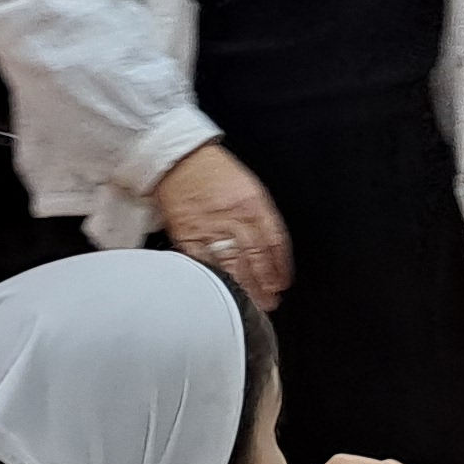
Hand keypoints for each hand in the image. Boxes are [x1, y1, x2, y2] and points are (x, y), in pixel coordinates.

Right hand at [153, 143, 293, 307]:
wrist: (180, 159)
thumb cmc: (214, 173)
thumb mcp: (248, 187)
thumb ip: (260, 216)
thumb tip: (271, 247)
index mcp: (253, 203)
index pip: (274, 240)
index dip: (280, 265)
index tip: (282, 283)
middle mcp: (234, 216)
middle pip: (255, 256)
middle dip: (264, 282)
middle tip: (270, 301)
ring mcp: (210, 226)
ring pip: (232, 263)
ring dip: (244, 286)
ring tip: (251, 303)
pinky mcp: (188, 234)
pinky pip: (203, 261)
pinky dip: (213, 278)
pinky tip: (220, 290)